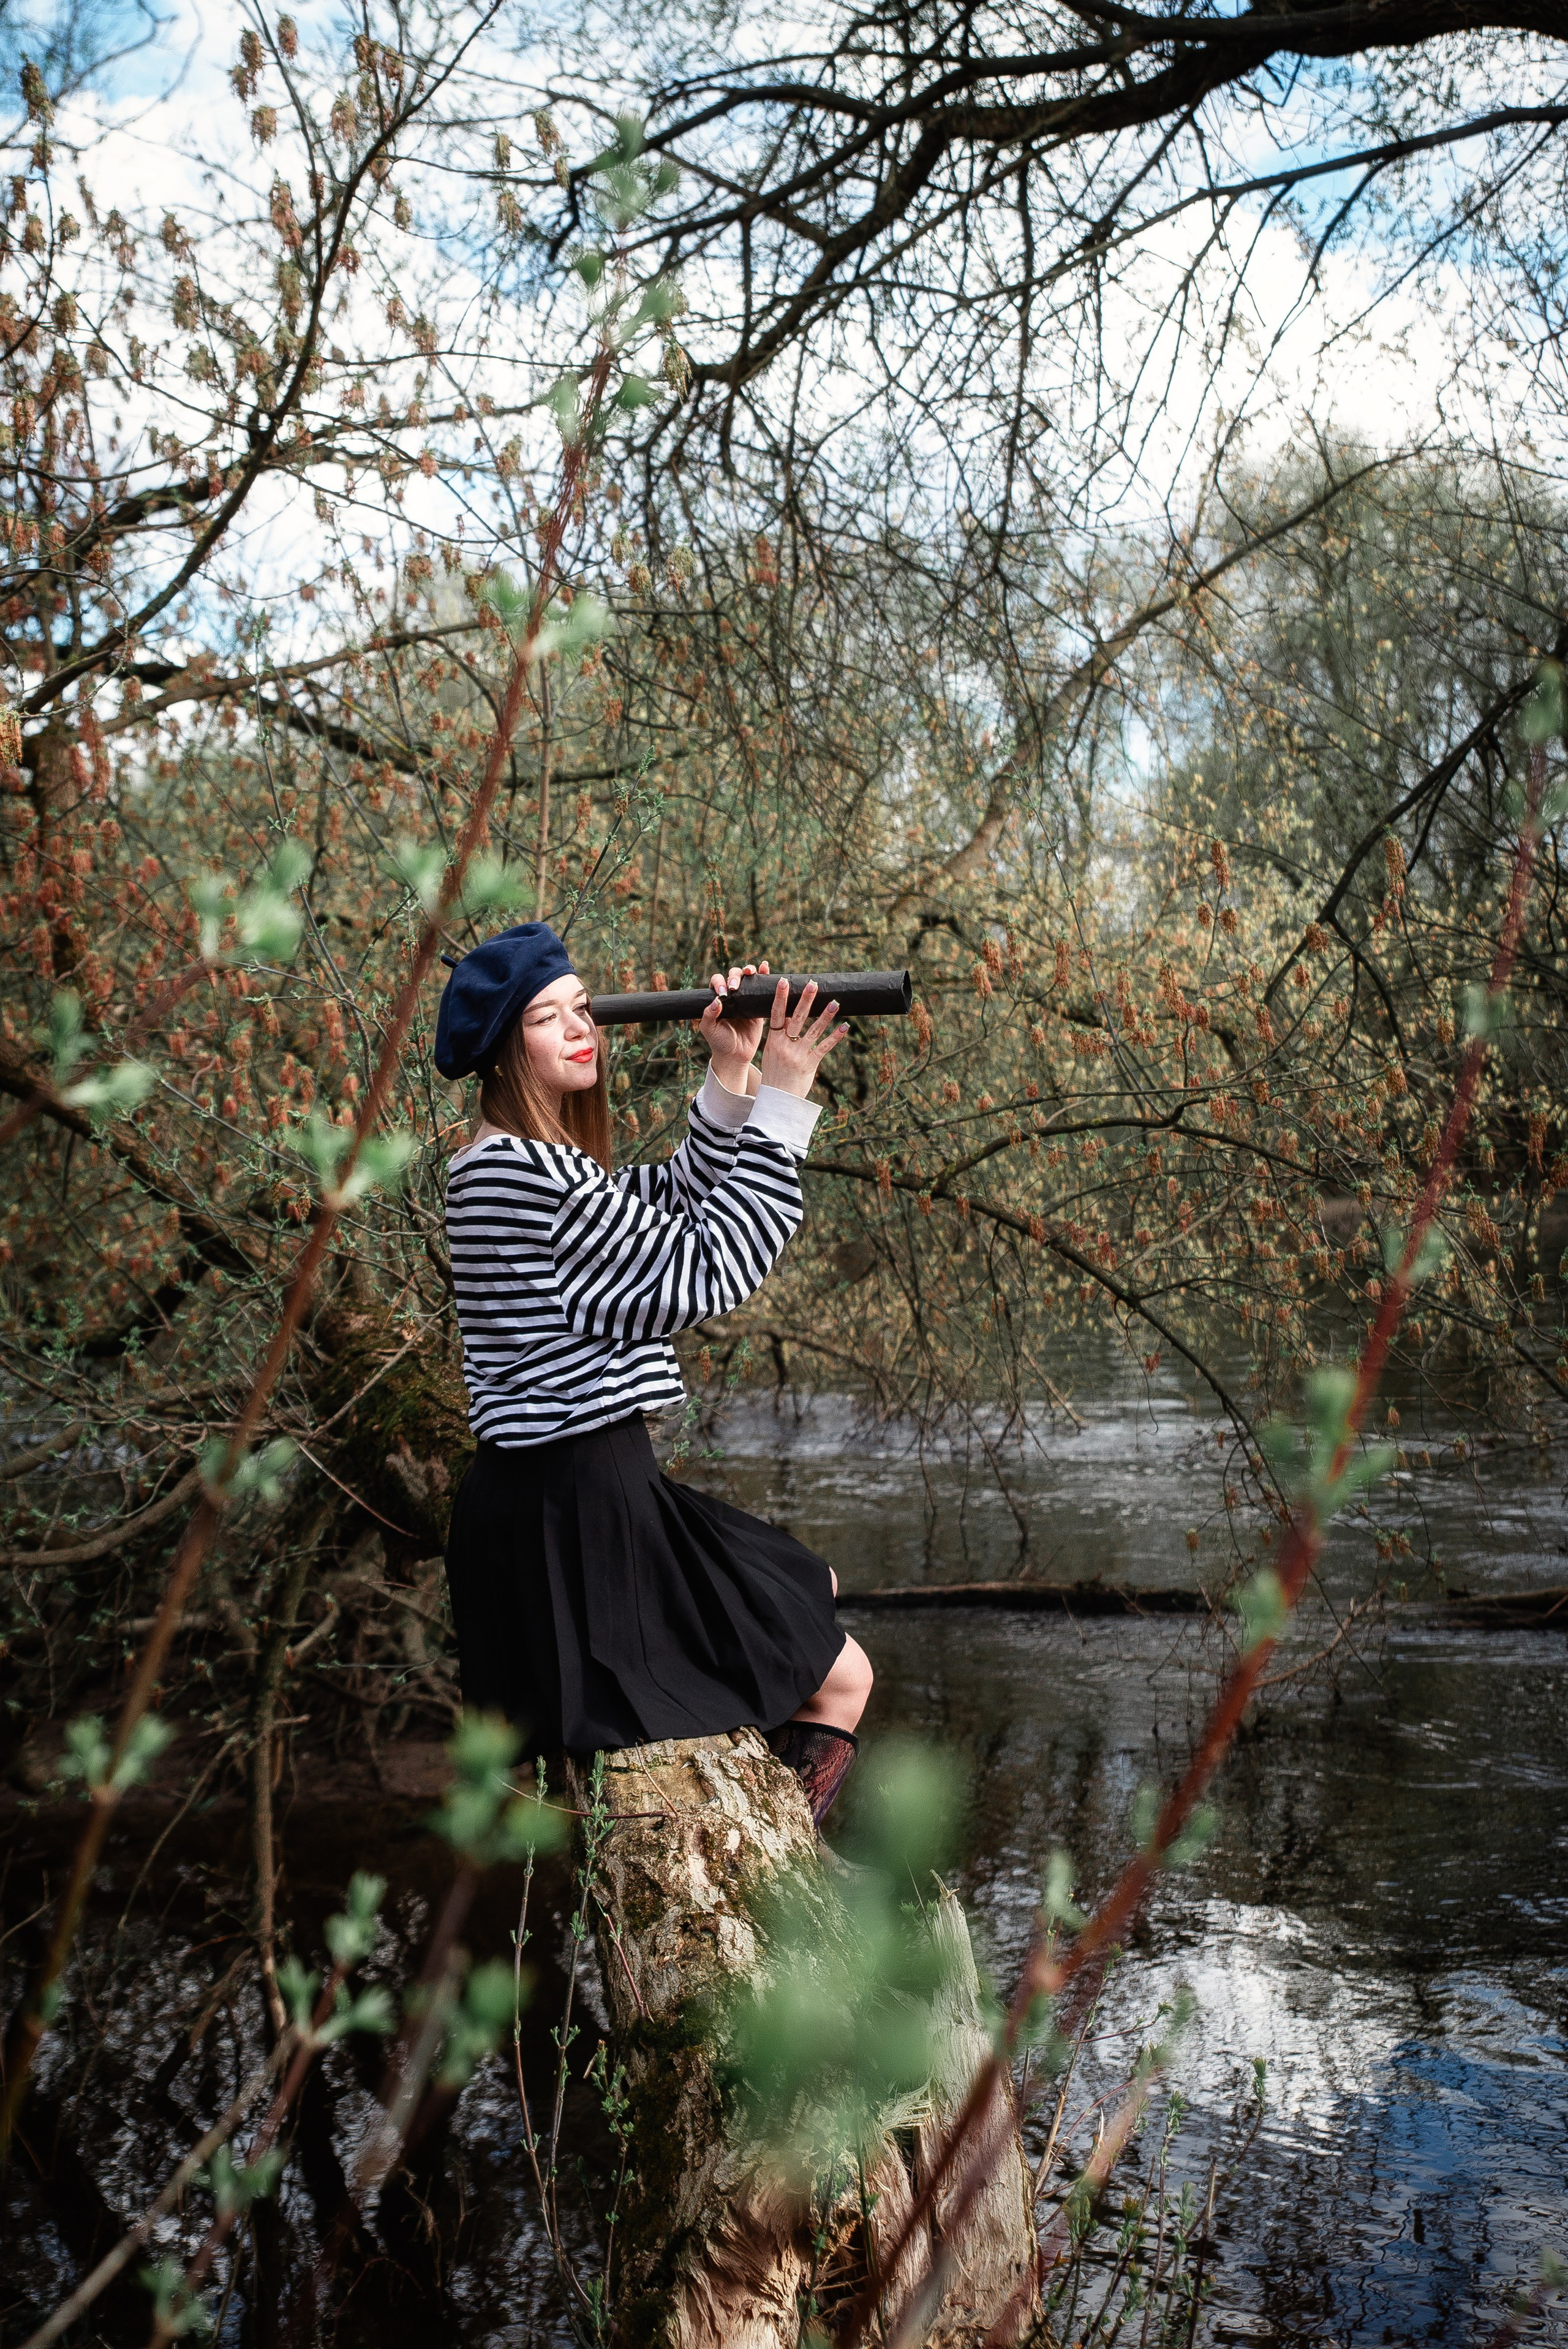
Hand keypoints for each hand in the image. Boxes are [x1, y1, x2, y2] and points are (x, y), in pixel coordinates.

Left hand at [698, 962, 768, 1090]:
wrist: (736, 1055)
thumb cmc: (720, 1042)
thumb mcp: (709, 1030)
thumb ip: (708, 1016)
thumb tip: (716, 1001)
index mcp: (717, 999)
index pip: (717, 982)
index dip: (720, 983)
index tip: (723, 994)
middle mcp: (732, 996)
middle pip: (733, 975)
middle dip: (734, 977)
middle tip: (735, 988)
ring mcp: (746, 998)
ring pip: (747, 977)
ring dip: (749, 970)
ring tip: (751, 971)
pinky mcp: (758, 1004)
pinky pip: (762, 987)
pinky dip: (764, 975)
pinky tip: (766, 967)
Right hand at [757, 977, 845, 1099]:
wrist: (778, 1099)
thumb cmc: (775, 1073)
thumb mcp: (772, 1052)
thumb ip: (781, 1035)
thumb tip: (790, 1016)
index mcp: (773, 1040)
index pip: (776, 1015)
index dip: (780, 998)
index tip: (784, 981)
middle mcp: (785, 1045)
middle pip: (797, 1018)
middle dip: (806, 1000)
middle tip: (813, 984)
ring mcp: (798, 1055)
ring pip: (814, 1031)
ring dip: (825, 1016)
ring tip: (835, 1002)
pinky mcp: (810, 1064)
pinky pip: (824, 1047)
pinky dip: (835, 1037)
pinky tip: (845, 1026)